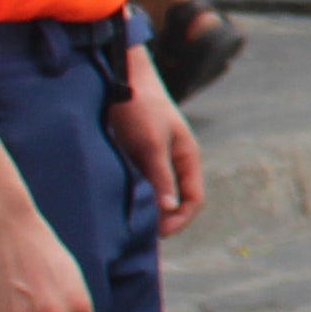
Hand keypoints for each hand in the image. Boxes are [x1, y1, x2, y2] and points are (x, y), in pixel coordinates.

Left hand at [107, 61, 206, 238]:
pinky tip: (117, 202)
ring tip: (128, 222)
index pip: (193, 199)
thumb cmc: (140, 107)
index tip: (158, 235)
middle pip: (176, 199)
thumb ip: (161, 176)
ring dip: (147, 208)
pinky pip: (139, 181)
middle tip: (140, 234)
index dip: (180, 220)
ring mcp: (154, 157)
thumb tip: (169, 210)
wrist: (120, 76)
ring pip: (156, 191)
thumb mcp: (151, 144)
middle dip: (163, 219)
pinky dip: (134, 195)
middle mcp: (173, 160)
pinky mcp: (135, 153)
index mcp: (186, 157)